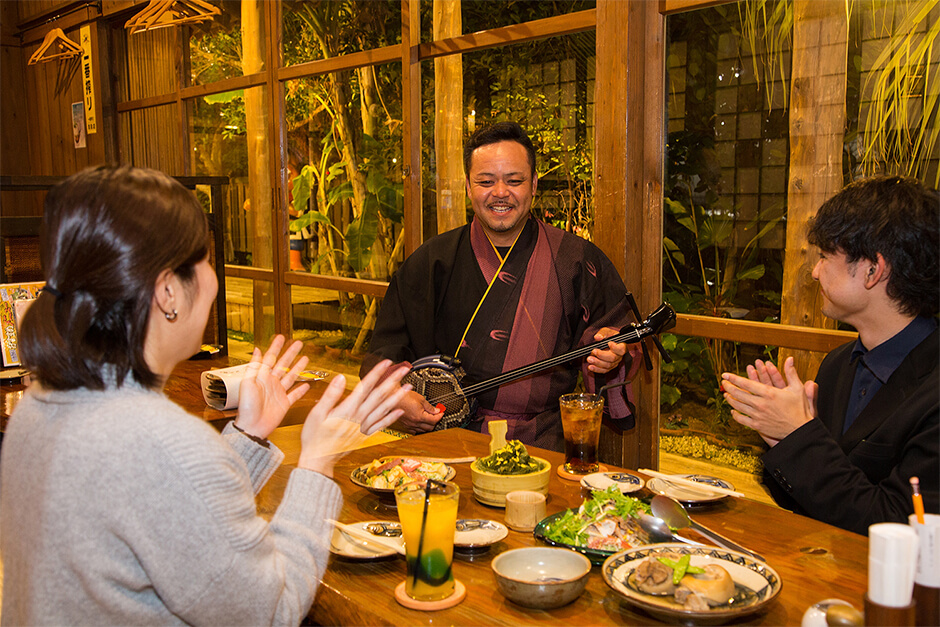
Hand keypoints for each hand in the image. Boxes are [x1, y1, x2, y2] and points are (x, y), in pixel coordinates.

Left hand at [235, 335, 309, 439]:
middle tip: (298, 343)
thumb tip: (256, 349)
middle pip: (284, 364)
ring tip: (305, 358)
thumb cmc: (246, 407)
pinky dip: (301, 390)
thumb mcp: (247, 383)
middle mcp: (271, 383)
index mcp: (262, 377)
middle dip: (291, 353)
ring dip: (298, 367)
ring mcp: (279, 393)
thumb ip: (253, 366)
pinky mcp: (284, 404)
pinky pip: (295, 395)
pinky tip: (306, 384)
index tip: (281, 337)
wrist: (252, 427)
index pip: (270, 358)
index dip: (276, 347)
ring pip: (291, 377)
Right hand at [298, 360, 411, 475]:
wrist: (318, 460)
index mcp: (347, 409)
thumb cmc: (314, 437)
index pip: (365, 386)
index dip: (377, 373)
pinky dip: (391, 418)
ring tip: (408, 387)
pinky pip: (381, 425)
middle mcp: (358, 417)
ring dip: (397, 397)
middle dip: (392, 380)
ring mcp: (363, 427)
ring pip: (384, 409)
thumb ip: (331, 395)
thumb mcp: (317, 413)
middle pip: (379, 395)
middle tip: (404, 369)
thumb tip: (340, 377)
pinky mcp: (363, 435)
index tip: (386, 362)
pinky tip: (399, 411)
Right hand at [391, 390, 444, 433]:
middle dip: (435, 421)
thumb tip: (436, 410)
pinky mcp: (405, 425)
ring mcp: (409, 425)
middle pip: (430, 427)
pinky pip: (415, 431)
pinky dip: (420, 428)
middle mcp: (414, 423)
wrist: (392, 397)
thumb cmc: (404, 396)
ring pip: (423, 430)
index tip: (441, 412)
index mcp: (419, 417)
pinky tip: (421, 423)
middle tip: (437, 415)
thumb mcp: (420, 399)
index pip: (434, 420)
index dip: (440, 416)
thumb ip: (429, 407)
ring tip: (429, 418)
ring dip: (428, 425)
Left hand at [586, 327, 626, 373]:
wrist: (608, 342)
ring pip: (608, 365)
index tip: (609, 343)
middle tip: (593, 351)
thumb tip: (597, 337)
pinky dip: (597, 369)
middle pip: (613, 358)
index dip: (616, 348)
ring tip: (589, 359)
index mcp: (621, 346)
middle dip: (602, 355)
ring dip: (597, 363)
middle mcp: (619, 356)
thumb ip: (602, 333)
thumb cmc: (609, 336)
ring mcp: (615, 362)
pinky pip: (604, 370)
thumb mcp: (607, 331)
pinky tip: (590, 367)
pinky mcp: (609, 367)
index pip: (621, 349)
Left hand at [721, 357, 814, 445]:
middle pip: (739, 394)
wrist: (801, 430)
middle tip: (723, 383)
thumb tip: (790, 358)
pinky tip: (733, 411)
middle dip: (728, 387)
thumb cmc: (800, 409)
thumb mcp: (797, 388)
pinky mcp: (757, 426)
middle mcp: (761, 404)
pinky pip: (742, 419)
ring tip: (726, 394)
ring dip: (730, 399)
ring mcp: (758, 415)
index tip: (725, 375)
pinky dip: (735, 414)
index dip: (733, 378)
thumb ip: (791, 372)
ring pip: (738, 406)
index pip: (746, 383)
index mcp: (769, 393)